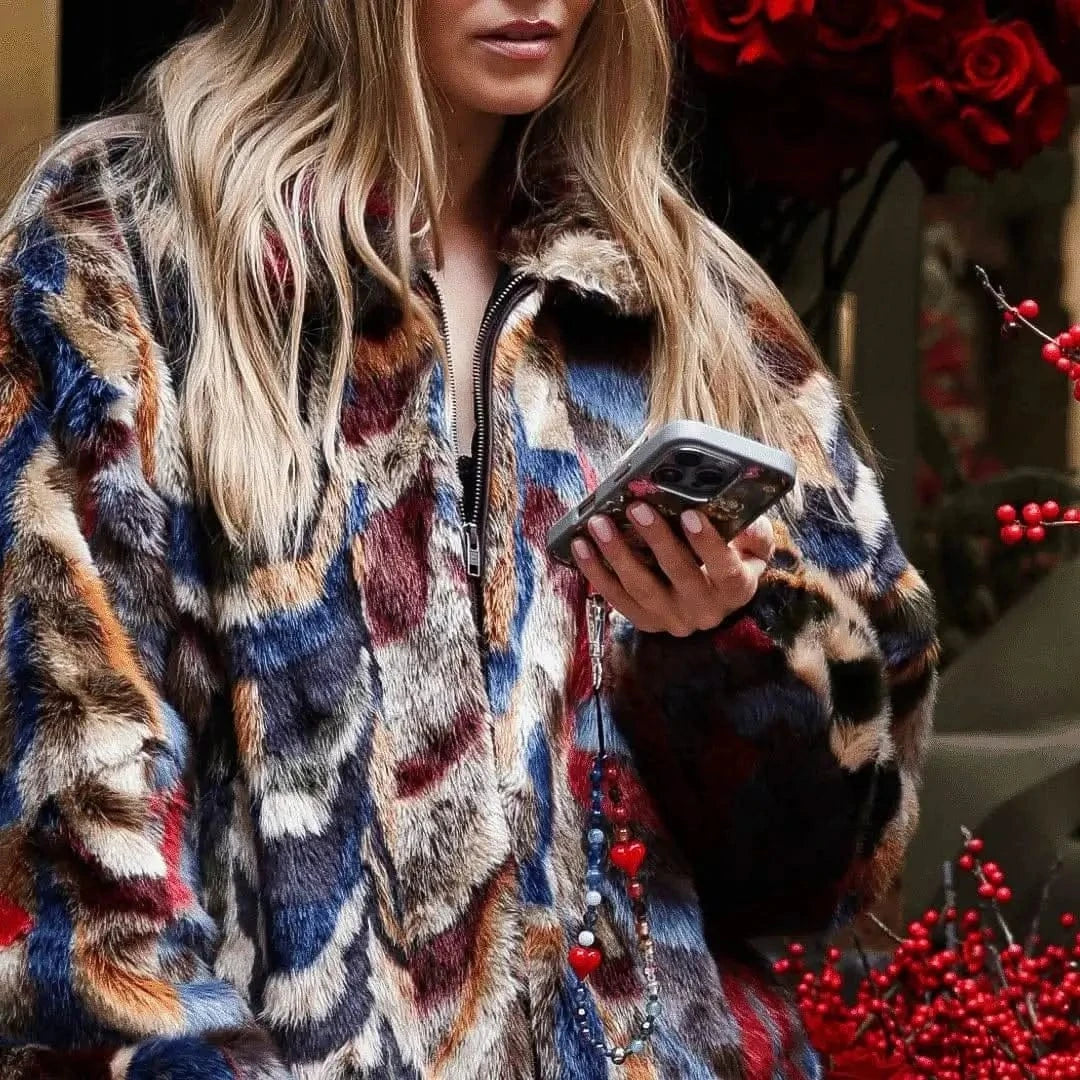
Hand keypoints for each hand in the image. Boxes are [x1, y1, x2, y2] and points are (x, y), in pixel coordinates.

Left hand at [569, 504, 774, 636]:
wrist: (715, 596)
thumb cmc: (732, 558)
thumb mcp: (753, 545)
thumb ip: (752, 530)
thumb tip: (737, 512)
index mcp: (736, 588)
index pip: (725, 569)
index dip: (708, 544)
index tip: (690, 514)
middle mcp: (705, 610)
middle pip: (679, 575)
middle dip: (656, 539)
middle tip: (636, 508)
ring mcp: (672, 619)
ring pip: (642, 589)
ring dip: (617, 555)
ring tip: (599, 524)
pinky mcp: (645, 621)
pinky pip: (616, 598)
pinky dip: (596, 572)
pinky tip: (580, 545)